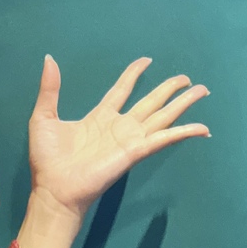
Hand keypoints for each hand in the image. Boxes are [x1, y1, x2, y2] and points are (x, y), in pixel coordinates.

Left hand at [27, 56, 209, 224]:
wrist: (53, 189)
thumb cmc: (48, 159)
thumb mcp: (43, 117)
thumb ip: (50, 89)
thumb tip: (49, 58)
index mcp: (100, 116)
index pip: (122, 89)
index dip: (134, 74)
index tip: (147, 60)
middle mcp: (120, 126)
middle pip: (151, 101)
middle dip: (169, 88)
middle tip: (187, 77)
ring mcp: (130, 139)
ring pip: (163, 116)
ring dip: (183, 104)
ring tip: (202, 90)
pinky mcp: (135, 152)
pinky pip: (164, 139)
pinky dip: (184, 133)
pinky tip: (202, 128)